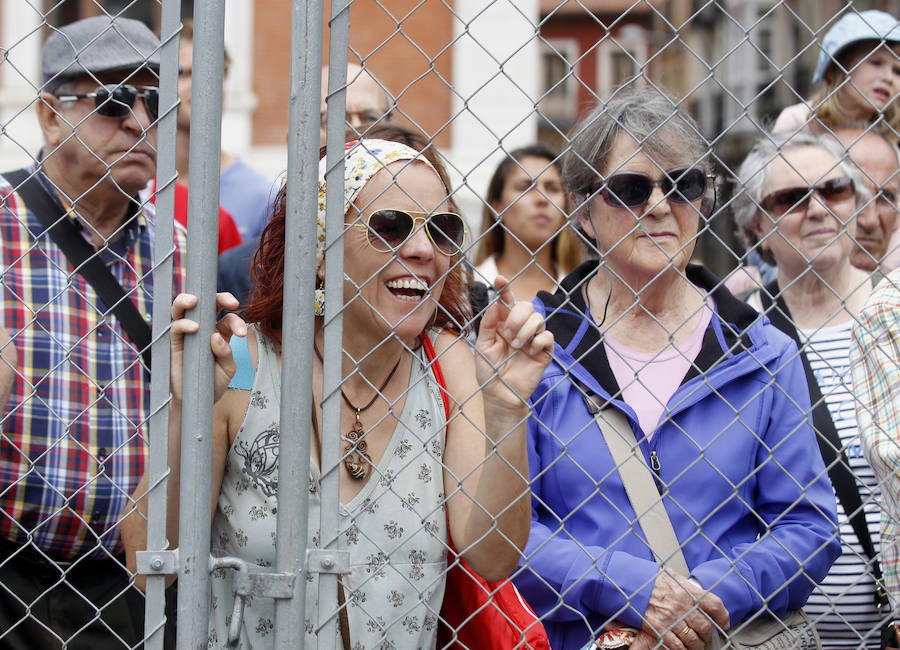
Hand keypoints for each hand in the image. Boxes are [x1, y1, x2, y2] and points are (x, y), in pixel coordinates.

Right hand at [170, 292, 246, 401]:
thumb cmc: (214, 382)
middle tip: (229, 302)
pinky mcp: (174, 344)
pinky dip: (183, 324)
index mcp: (220, 333)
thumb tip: (215, 337)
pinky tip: (194, 328)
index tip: (241, 332)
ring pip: (182, 308)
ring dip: (186, 300)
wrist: (197, 401)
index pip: (228, 318)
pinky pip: (175, 328)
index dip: (236, 320)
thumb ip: (225, 353)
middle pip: (207, 304)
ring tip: (195, 301)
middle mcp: (203, 329)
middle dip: (219, 297)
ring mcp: (187, 334)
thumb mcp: (227, 369)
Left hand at [474, 276, 552, 408]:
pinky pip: (548, 336)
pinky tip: (530, 352)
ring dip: (525, 330)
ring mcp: (533, 339)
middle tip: (507, 334)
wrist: (500, 395)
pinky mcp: (544, 351)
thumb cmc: (490, 372)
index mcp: (503, 324)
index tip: (500, 279)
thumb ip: (488, 325)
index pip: (506, 302)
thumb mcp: (482, 347)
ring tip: (516, 346)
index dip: (505, 289)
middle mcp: (520, 328)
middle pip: (526, 306)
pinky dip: (539, 341)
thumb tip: (495, 304)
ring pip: (538, 319)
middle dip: (517, 316)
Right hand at [641, 572, 729, 649]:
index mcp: (687, 591)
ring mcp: (672, 619)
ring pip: (693, 639)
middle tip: (706, 636)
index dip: (723, 616)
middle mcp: (682, 606)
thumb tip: (697, 592)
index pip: (714, 605)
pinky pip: (677, 646)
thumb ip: (686, 586)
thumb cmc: (649, 578)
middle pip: (705, 626)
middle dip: (708, 635)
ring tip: (696, 644)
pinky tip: (683, 647)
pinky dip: (683, 649)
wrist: (630, 583)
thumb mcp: (672, 576)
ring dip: (697, 645)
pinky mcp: (660, 629)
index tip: (724, 622)